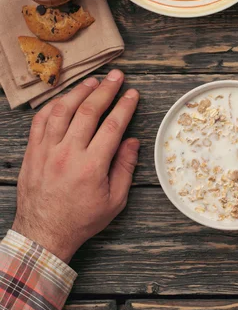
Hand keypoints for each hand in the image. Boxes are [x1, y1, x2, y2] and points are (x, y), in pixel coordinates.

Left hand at [12, 70, 139, 262]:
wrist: (44, 233)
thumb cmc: (82, 219)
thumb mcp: (115, 200)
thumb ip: (124, 168)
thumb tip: (132, 142)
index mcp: (91, 167)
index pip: (112, 126)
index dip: (124, 107)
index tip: (132, 94)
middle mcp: (68, 154)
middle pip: (88, 112)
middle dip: (105, 90)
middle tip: (116, 76)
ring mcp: (46, 151)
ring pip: (62, 111)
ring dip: (79, 92)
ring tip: (93, 81)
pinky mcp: (33, 152)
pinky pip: (40, 121)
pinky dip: (53, 105)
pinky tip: (64, 98)